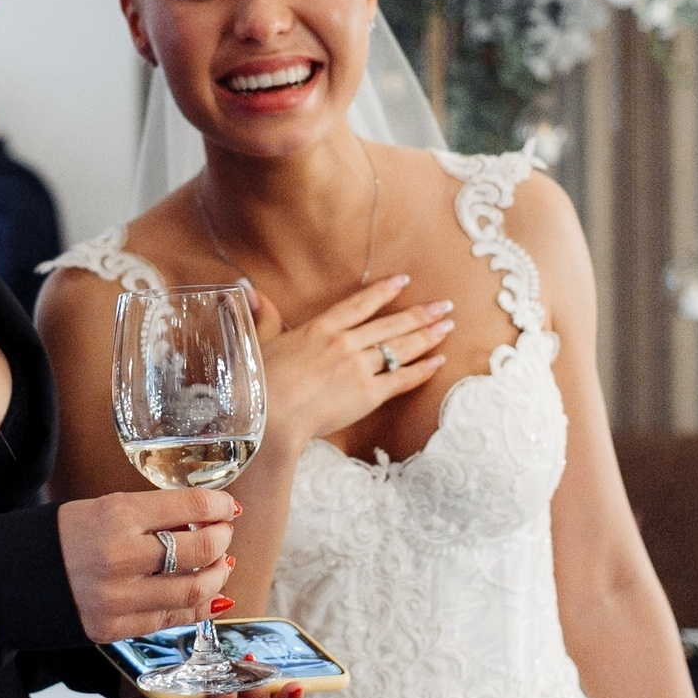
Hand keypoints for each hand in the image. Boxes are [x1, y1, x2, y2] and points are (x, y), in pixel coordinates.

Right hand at [56, 489, 237, 643]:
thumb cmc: (63, 537)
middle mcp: (120, 558)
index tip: (228, 506)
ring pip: (193, 591)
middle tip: (223, 533)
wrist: (14, 578)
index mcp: (116, 517)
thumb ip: (153, 514)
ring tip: (220, 564)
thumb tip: (206, 517)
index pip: (188, 506)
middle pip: (199, 550)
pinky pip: (171, 619)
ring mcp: (118, 599)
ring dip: (218, 576)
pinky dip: (198, 606)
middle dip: (222, 539)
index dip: (218, 505)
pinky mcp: (114, 629)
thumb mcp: (104, 508)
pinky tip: (209, 594)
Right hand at [248, 275, 452, 447]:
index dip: (384, 292)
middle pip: (390, 324)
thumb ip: (264, 317)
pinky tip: (438, 362)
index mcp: (319, 328)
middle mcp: (345, 343)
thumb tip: (249, 292)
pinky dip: (422, 370)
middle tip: (444, 305)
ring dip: (427, 336)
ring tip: (448, 327)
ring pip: (400, 348)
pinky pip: (402, 379)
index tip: (404, 281)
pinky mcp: (368, 395)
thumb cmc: (259, 382)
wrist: (271, 416)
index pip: (359, 304)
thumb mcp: (259, 343)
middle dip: (420, 313)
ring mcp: (359, 368)